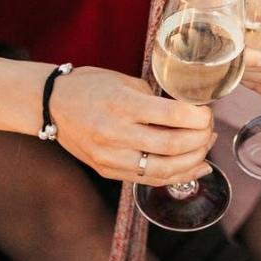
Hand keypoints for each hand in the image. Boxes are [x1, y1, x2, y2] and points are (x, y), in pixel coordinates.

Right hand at [47, 68, 214, 186]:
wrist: (50, 105)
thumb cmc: (90, 86)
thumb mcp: (125, 81)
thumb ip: (155, 98)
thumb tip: (189, 112)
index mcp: (122, 104)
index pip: (172, 115)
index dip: (199, 116)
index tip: (207, 112)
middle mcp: (115, 133)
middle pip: (172, 145)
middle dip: (201, 138)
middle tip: (210, 129)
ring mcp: (111, 157)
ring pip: (163, 169)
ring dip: (193, 161)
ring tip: (206, 148)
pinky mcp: (108, 171)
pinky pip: (149, 179)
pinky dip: (177, 176)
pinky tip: (195, 168)